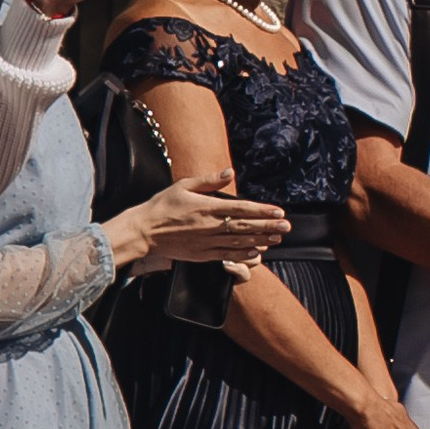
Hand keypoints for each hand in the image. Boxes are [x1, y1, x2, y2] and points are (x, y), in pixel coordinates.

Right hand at [110, 183, 290, 273]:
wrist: (143, 231)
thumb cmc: (162, 206)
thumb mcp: (183, 185)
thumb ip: (209, 180)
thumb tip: (229, 172)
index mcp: (207, 207)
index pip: (241, 208)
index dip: (262, 211)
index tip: (278, 211)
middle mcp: (210, 226)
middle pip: (245, 226)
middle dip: (268, 227)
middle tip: (286, 227)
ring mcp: (207, 242)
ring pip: (239, 242)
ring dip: (260, 240)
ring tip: (276, 239)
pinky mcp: (202, 254)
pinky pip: (227, 255)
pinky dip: (243, 255)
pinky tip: (256, 254)